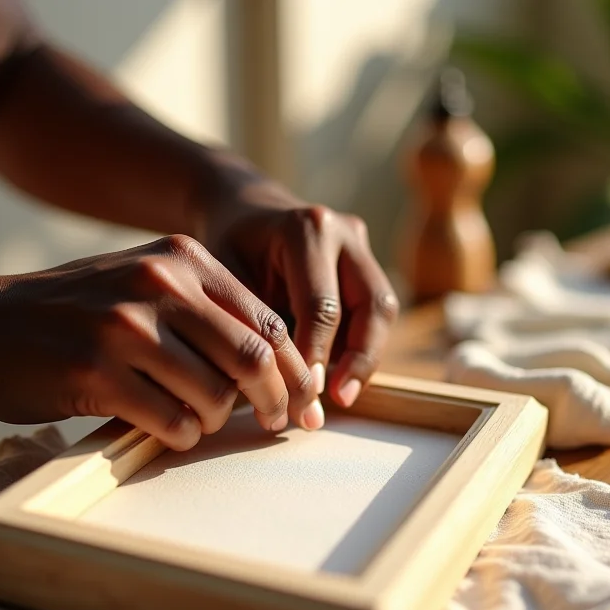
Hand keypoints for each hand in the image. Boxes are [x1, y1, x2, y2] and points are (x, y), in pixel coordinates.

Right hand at [0, 236, 322, 449]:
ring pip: (216, 395)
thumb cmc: (76, 313)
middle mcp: (160, 284)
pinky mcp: (97, 372)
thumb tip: (274, 367)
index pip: (268, 320)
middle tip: (279, 423)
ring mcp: (127, 327)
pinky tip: (169, 427)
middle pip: (254, 358)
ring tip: (201, 420)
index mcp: (184, 259)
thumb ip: (207, 313)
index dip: (294, 367)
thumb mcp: (146, 285)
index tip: (302, 397)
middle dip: (277, 401)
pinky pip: (172, 421)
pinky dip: (182, 434)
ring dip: (219, 420)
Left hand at [205, 168, 398, 405]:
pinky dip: (361, 345)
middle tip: (339, 399)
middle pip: (373, 305)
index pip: (322, 306)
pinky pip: (375, 311)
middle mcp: (343, 233)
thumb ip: (253, 324)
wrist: (246, 210)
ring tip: (343, 395)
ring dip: (367, 356)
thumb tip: (270, 390)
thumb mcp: (226, 277)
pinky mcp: (366, 263)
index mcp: (306, 229)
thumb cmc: (229, 245)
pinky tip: (340, 375)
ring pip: (383, 310)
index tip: (305, 394)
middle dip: (359, 359)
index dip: (316, 355)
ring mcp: (361, 246)